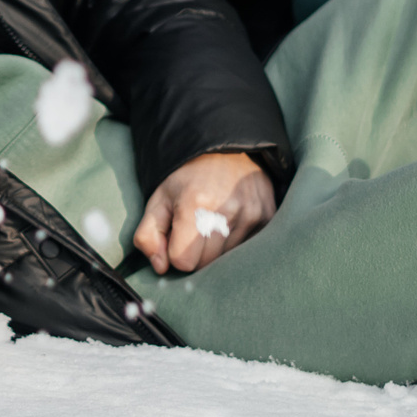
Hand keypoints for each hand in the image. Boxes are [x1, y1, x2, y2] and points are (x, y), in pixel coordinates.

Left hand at [133, 150, 274, 273]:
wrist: (225, 149)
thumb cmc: (186, 178)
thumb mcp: (158, 199)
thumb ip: (148, 235)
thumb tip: (160, 268)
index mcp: (195, 204)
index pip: (183, 261)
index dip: (175, 254)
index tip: (176, 238)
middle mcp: (227, 210)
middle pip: (207, 264)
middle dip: (196, 255)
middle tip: (194, 230)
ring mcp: (251, 214)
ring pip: (228, 261)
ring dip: (217, 250)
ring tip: (213, 224)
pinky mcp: (267, 217)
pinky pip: (248, 251)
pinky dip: (236, 244)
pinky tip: (230, 224)